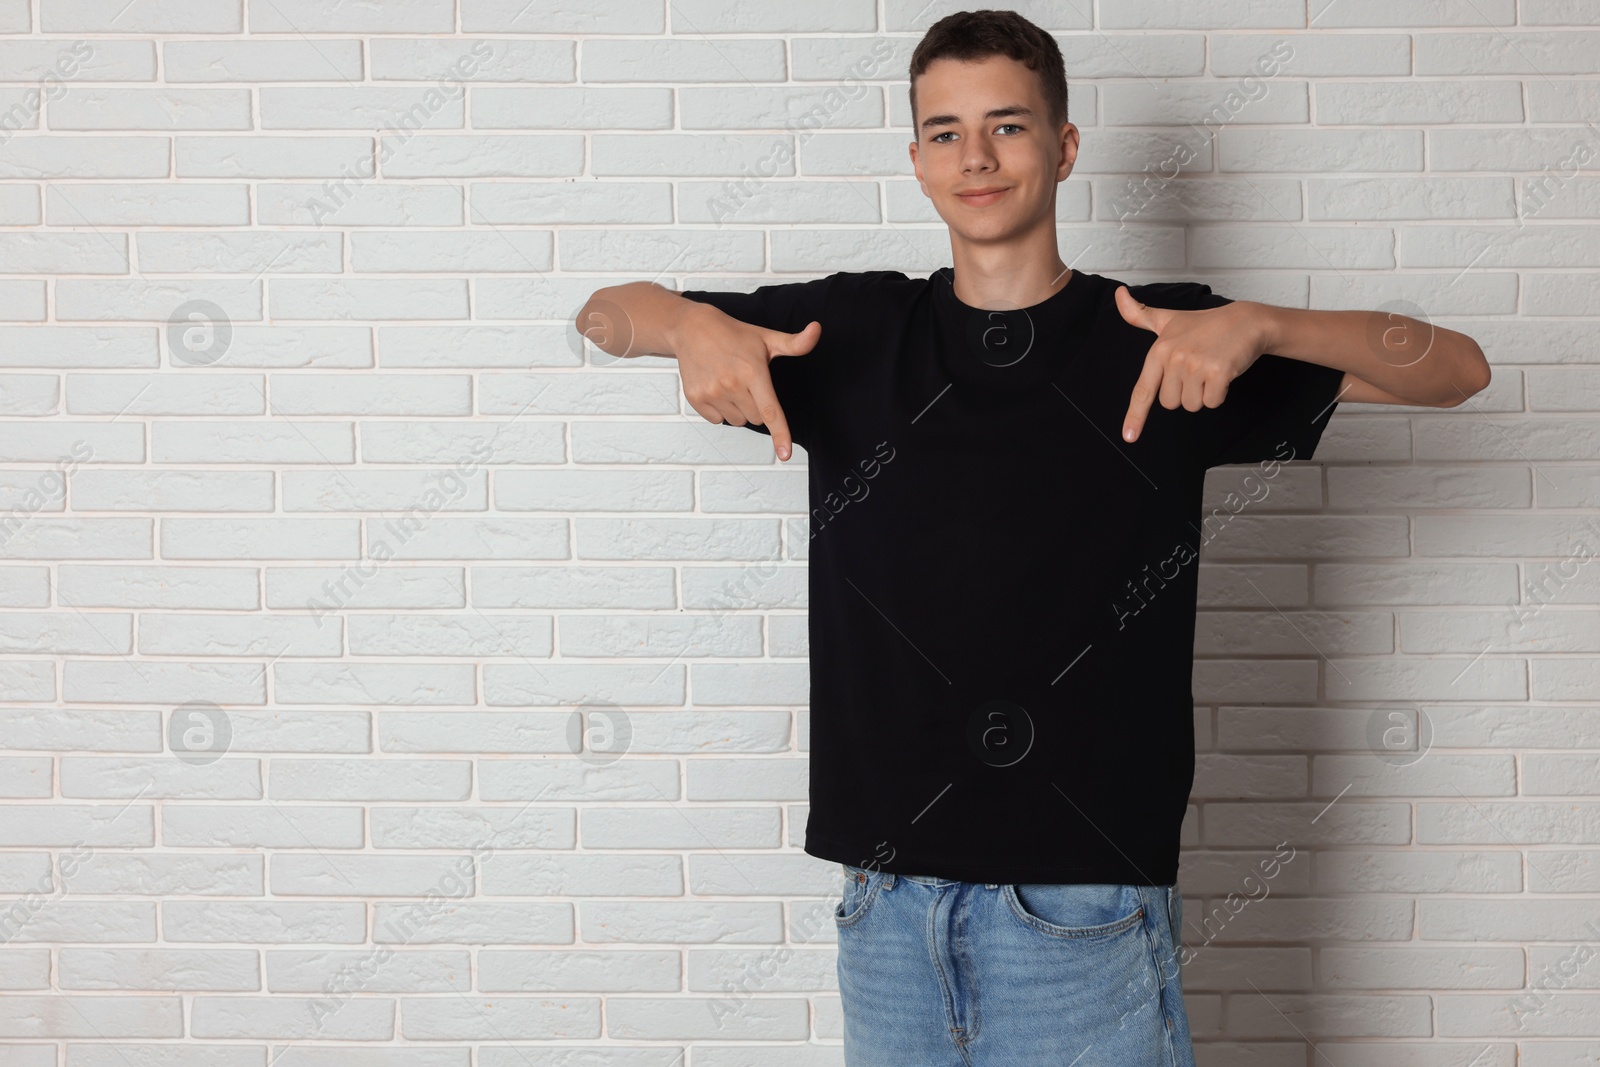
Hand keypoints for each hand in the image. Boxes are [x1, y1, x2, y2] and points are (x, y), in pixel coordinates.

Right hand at [676, 304, 820, 461]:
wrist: (693, 329)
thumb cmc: (733, 334)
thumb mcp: (766, 337)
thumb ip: (796, 343)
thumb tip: (817, 330)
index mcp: (753, 372)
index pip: (770, 410)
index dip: (780, 434)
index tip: (785, 454)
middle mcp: (732, 384)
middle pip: (757, 418)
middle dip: (757, 406)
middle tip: (747, 382)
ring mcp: (712, 393)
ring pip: (738, 421)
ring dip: (739, 409)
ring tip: (730, 383)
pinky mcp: (696, 399)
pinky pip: (718, 420)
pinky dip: (720, 410)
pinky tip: (716, 388)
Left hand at [1114, 284, 1263, 442]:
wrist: (1245, 321)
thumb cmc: (1205, 324)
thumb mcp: (1169, 319)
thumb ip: (1140, 314)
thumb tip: (1117, 294)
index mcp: (1159, 350)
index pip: (1143, 389)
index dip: (1135, 416)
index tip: (1129, 436)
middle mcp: (1174, 358)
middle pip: (1171, 403)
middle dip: (1185, 392)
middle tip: (1197, 369)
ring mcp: (1196, 366)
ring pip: (1191, 405)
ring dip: (1203, 394)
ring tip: (1210, 368)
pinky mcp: (1218, 373)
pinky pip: (1212, 403)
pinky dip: (1219, 394)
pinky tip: (1223, 373)